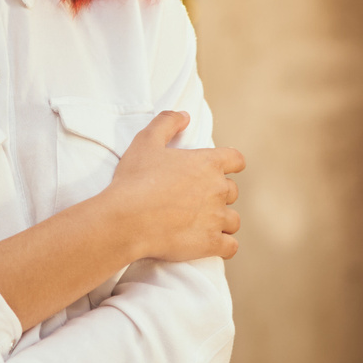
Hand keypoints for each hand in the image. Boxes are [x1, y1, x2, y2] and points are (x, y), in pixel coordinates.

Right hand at [102, 111, 244, 262]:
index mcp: (208, 163)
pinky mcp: (211, 243)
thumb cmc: (134, 180)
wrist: (127, 219)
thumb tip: (184, 115)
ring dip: (222, 222)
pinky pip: (230, 247)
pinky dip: (223, 246)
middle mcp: (218, 189)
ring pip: (233, 220)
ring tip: (202, 225)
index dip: (231, 164)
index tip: (223, 169)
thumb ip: (167, 123)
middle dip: (219, 195)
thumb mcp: (145, 142)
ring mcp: (216, 218)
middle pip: (232, 192)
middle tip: (197, 200)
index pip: (236, 160)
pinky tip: (210, 245)